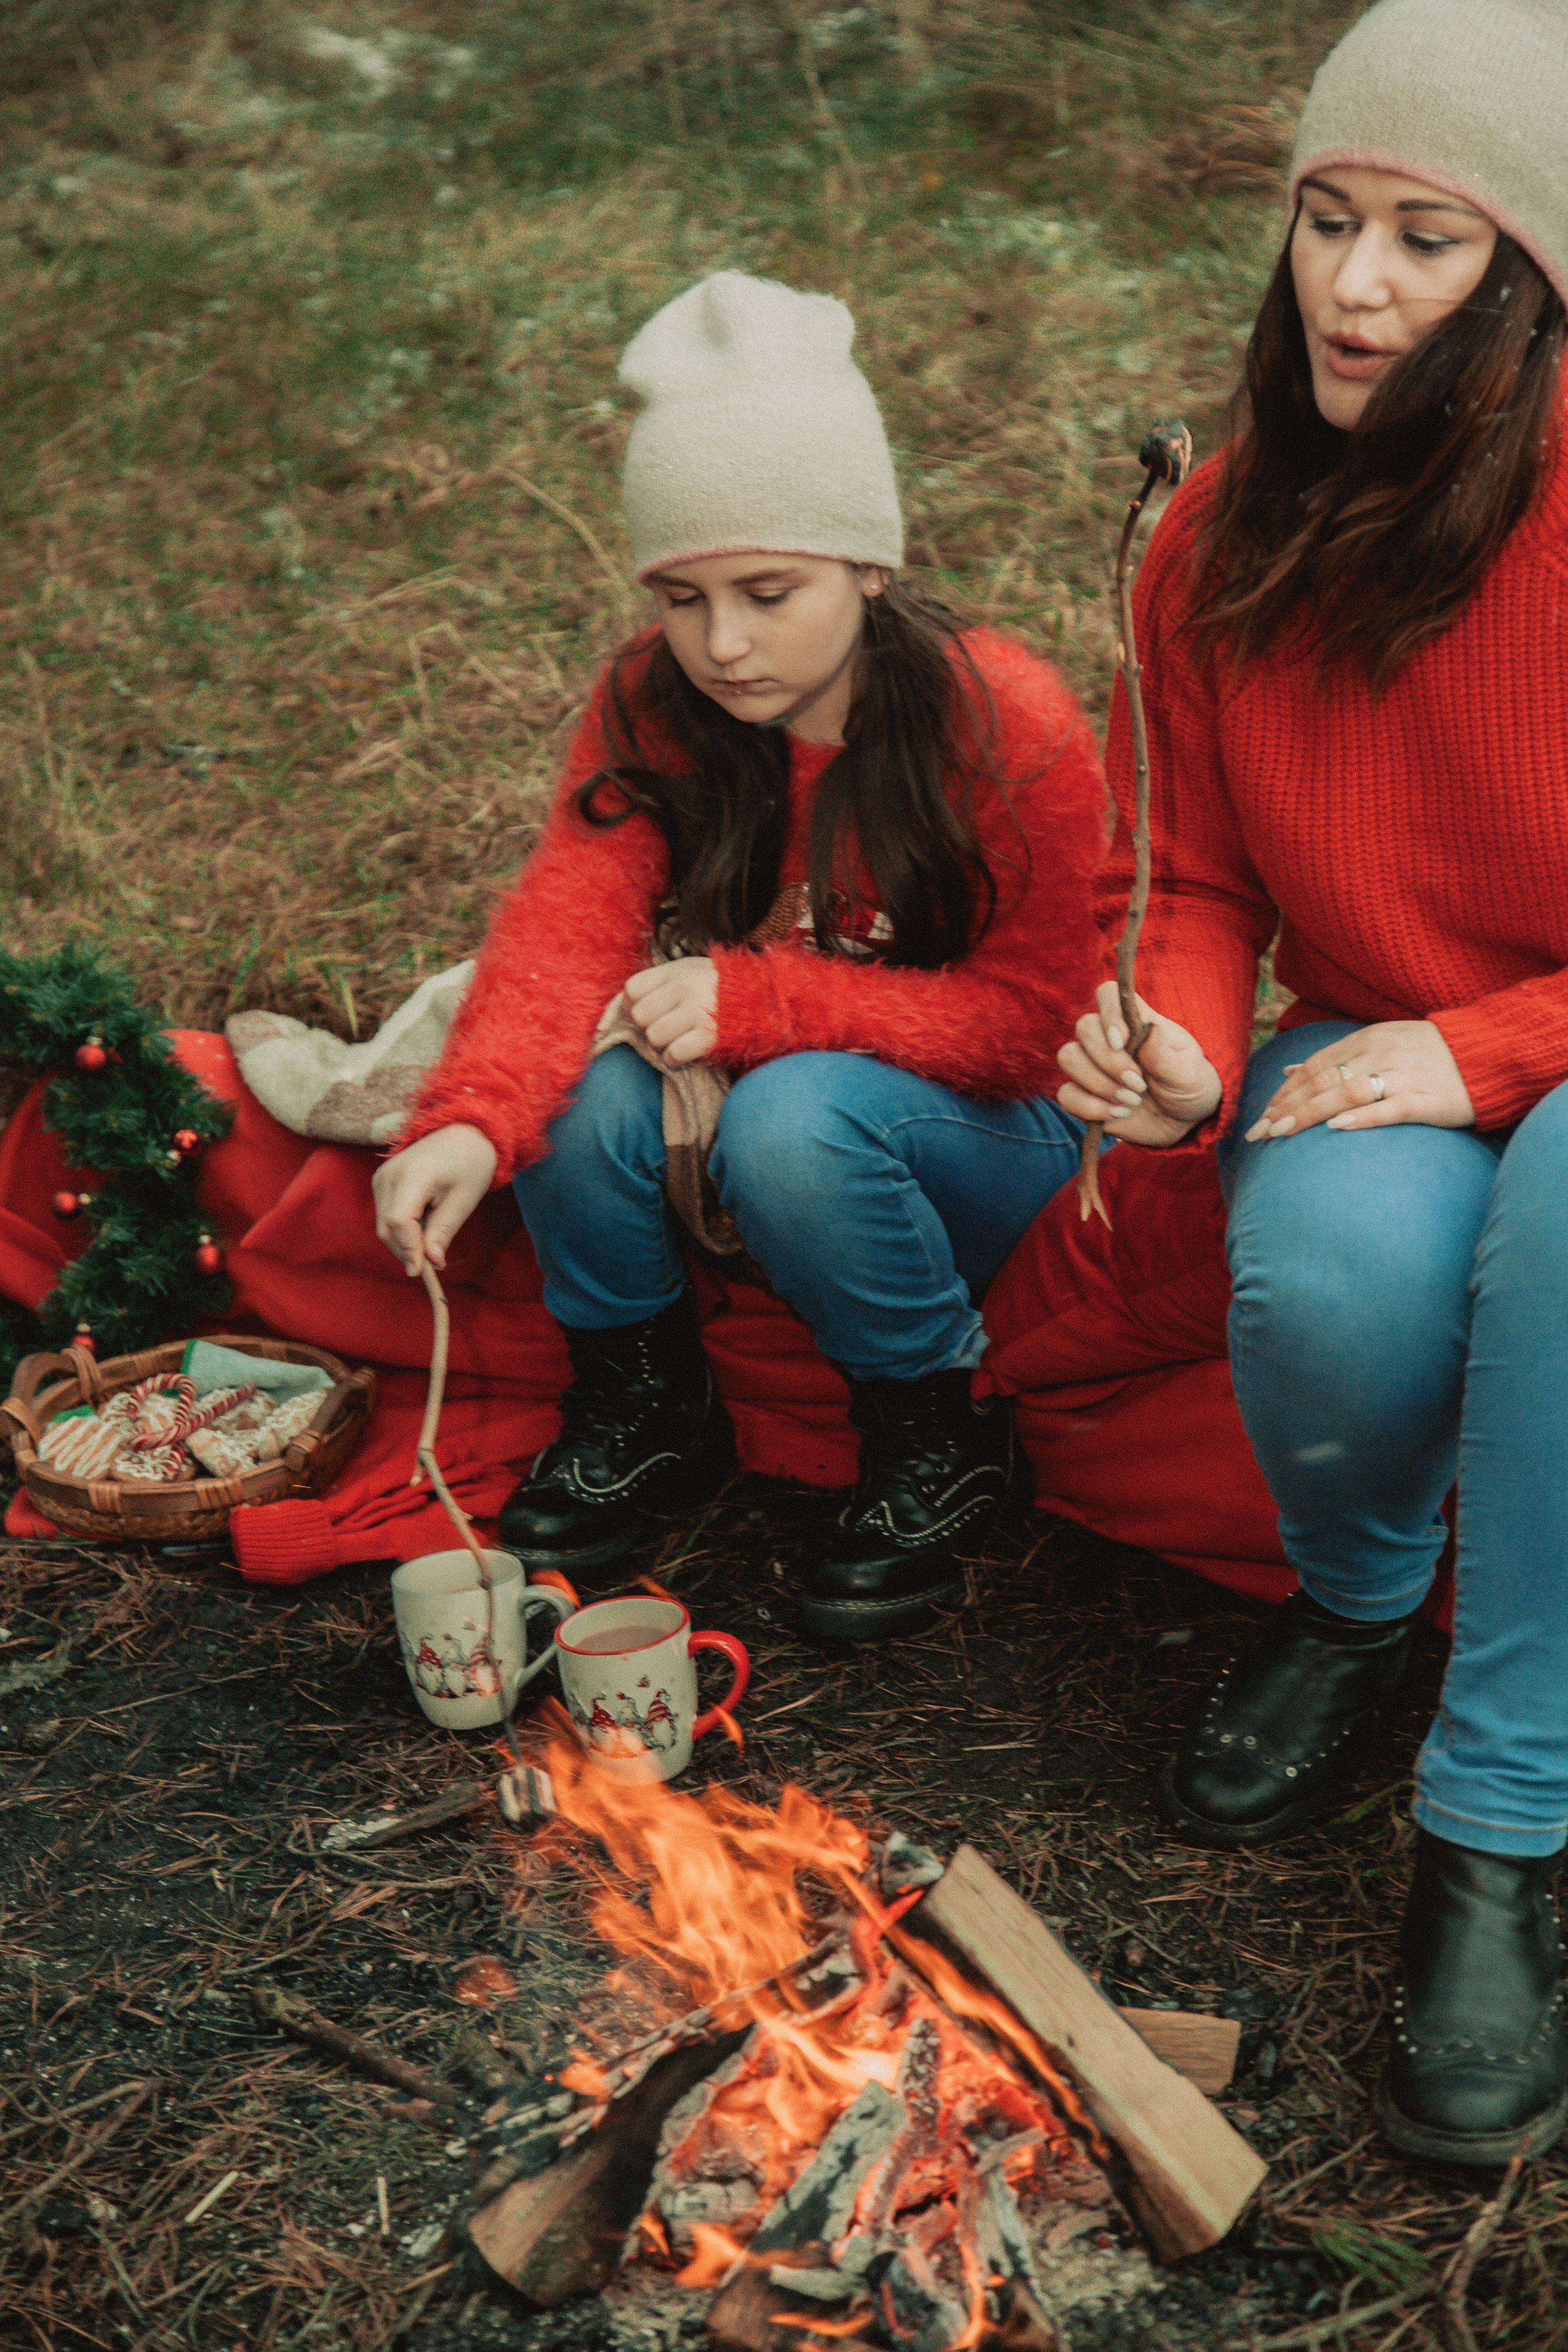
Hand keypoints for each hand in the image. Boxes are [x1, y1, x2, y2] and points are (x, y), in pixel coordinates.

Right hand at [372, 1123, 497, 1274]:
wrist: (462, 1132)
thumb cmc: (469, 1163)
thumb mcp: (463, 1200)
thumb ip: (443, 1231)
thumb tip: (431, 1262)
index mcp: (413, 1174)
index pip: (399, 1220)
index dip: (409, 1249)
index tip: (423, 1271)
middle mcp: (389, 1174)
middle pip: (386, 1227)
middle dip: (407, 1251)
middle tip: (435, 1265)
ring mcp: (381, 1177)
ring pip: (383, 1225)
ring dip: (405, 1243)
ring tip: (433, 1246)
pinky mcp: (382, 1182)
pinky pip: (386, 1215)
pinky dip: (402, 1230)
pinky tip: (424, 1230)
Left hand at [623, 957, 717, 1067]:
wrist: (768, 1004)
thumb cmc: (724, 990)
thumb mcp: (695, 971)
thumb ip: (663, 981)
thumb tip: (623, 1003)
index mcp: (679, 970)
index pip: (632, 989)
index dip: (634, 1005)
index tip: (649, 1011)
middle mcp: (685, 988)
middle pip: (640, 1017)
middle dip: (649, 1027)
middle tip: (669, 1027)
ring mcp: (696, 1013)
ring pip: (654, 1038)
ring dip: (663, 1045)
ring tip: (681, 1038)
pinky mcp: (707, 1038)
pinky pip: (672, 1055)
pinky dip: (675, 1059)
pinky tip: (687, 1052)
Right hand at [1057, 981, 1222, 1146]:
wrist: (1183, 1121)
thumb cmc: (1187, 1086)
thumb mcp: (1187, 1072)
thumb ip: (1165, 1056)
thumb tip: (1150, 1030)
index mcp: (1135, 1022)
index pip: (1108, 994)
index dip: (1108, 1013)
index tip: (1122, 1042)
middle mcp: (1108, 1038)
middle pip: (1084, 1027)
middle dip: (1109, 1061)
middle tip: (1139, 1084)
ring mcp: (1092, 1066)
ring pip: (1069, 1058)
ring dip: (1099, 1084)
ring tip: (1131, 1101)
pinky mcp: (1082, 1095)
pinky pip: (1065, 1094)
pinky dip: (1091, 1107)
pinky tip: (1118, 1113)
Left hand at [1244, 1021, 1474, 1141]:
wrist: (1486, 1053)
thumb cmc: (1426, 1054)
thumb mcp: (1377, 1043)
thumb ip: (1333, 1059)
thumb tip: (1286, 1072)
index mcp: (1366, 1040)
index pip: (1315, 1067)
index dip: (1285, 1093)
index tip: (1262, 1116)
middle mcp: (1380, 1055)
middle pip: (1324, 1081)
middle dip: (1287, 1107)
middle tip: (1259, 1134)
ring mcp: (1403, 1076)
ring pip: (1349, 1092)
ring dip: (1312, 1113)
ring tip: (1283, 1132)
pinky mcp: (1427, 1100)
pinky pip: (1390, 1108)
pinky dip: (1362, 1117)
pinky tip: (1337, 1128)